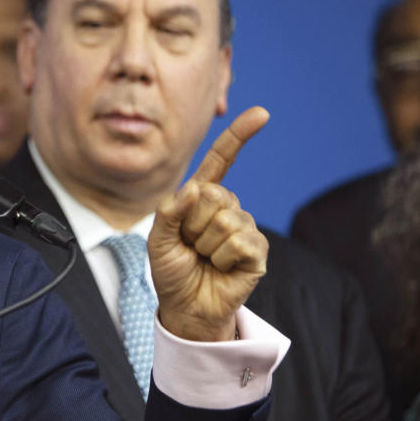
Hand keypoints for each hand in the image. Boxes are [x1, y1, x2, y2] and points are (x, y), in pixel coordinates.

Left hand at [148, 107, 269, 341]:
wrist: (185, 307)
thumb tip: (196, 190)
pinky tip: (220, 268)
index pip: (222, 160)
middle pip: (213, 195)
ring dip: (204, 245)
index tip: (262, 114)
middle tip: (190, 246)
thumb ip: (169, 210)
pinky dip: (220, 258)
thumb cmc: (171, 270)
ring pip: (224, 221)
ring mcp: (244, 227)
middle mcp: (227, 207)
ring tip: (203, 258)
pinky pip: (238, 241)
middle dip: (192, 225)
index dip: (239, 135)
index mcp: (202, 197)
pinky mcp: (257, 250)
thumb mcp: (157, 238)